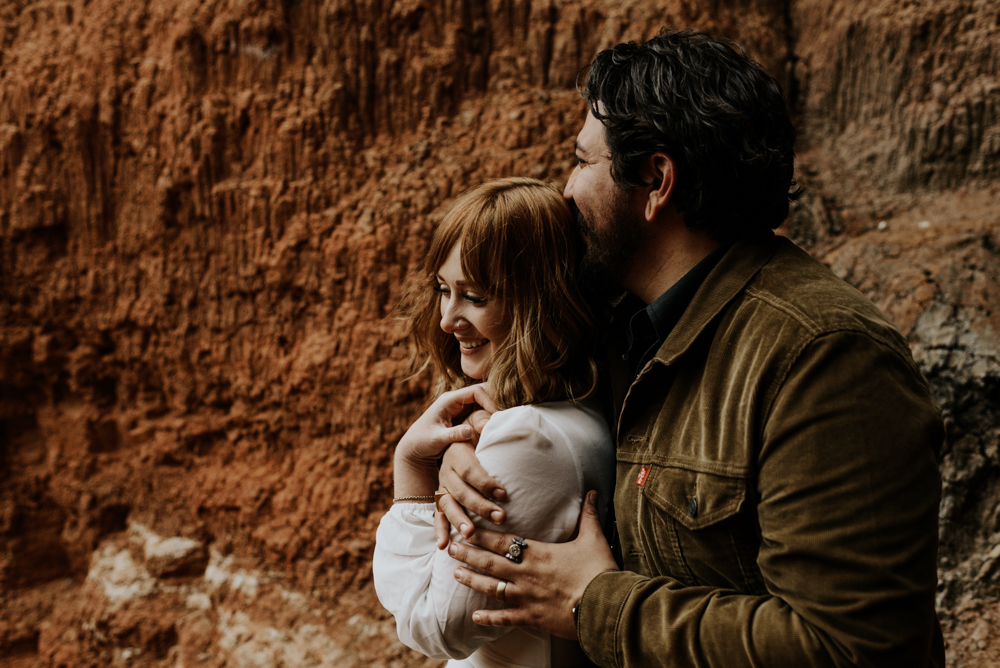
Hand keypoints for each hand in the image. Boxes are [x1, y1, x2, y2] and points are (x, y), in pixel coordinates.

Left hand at [394, 384, 497, 499]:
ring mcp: (461, 407)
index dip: (490, 400)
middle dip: (496, 402)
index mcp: (449, 400)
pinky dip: (491, 416)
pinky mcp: (464, 416)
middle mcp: (456, 400)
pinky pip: (482, 411)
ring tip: (505, 422)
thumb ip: (452, 435)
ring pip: (485, 401)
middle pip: (483, 392)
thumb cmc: (421, 442)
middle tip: (507, 417)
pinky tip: (498, 427)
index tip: (498, 416)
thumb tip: (470, 431)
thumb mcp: (435, 439)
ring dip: (495, 409)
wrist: (413, 448)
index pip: (476, 391)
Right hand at [434, 423, 507, 546]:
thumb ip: (484, 421)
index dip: (485, 481)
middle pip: (460, 490)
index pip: (469, 469)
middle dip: (479, 506)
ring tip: (471, 534)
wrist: (459, 436)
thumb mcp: (478, 421)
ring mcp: (441, 485)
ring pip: (447, 505)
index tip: (503, 493)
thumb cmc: (476, 431)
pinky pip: (437, 515)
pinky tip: (443, 546)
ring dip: (459, 521)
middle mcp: (445, 469)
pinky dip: (439, 530)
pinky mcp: (440, 497)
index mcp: (455, 451)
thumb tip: (490, 420)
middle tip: (500, 517)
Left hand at [448, 491, 617, 639]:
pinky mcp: (532, 617)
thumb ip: (588, 515)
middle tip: (452, 548)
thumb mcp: (594, 539)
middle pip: (491, 562)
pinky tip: (474, 615)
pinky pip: (505, 618)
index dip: (483, 535)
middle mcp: (527, 574)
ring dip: (472, 580)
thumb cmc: (600, 572)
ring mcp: (527, 597)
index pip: (504, 541)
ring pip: (492, 587)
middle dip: (469, 554)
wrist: (606, 607)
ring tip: (456, 574)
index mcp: (539, 553)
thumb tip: (593, 492)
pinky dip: (489, 618)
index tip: (467, 528)